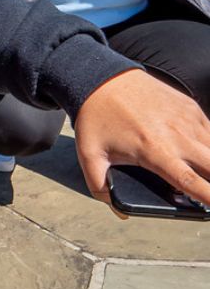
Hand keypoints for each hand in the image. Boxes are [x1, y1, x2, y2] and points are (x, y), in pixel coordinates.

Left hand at [75, 69, 209, 209]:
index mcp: (155, 151)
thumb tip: (119, 211)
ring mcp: (187, 119)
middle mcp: (178, 136)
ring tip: (206, 174)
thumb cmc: (96, 117)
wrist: (101, 77)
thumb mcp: (89, 154)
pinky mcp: (190, 107)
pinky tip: (204, 155)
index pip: (191, 182)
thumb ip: (99, 186)